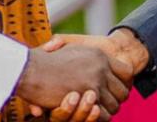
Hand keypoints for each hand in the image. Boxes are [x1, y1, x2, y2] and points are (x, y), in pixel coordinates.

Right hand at [29, 30, 149, 117]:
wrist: (29, 69)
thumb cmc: (41, 61)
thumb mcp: (59, 47)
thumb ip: (63, 46)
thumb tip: (55, 42)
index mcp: (99, 54)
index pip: (126, 72)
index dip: (122, 83)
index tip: (115, 90)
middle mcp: (102, 66)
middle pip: (123, 90)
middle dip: (117, 100)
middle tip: (108, 105)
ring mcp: (96, 81)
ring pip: (116, 104)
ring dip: (108, 110)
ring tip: (98, 112)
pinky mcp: (88, 95)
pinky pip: (104, 113)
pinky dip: (99, 117)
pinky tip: (91, 115)